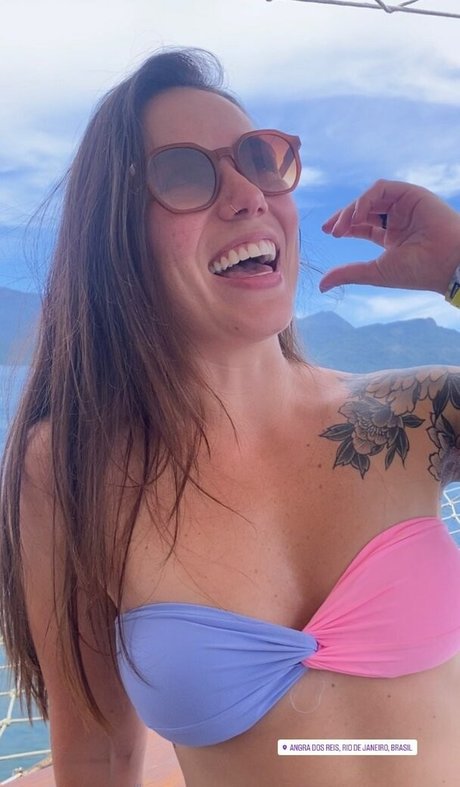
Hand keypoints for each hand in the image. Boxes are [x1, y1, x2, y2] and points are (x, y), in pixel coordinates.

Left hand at [319, 180, 459, 294]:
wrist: (446, 262)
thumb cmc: (416, 271)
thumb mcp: (375, 271)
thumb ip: (348, 273)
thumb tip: (321, 285)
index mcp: (393, 237)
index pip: (362, 226)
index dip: (345, 226)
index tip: (329, 232)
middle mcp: (398, 219)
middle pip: (364, 210)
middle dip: (344, 217)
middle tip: (330, 229)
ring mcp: (405, 206)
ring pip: (370, 198)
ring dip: (352, 210)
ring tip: (342, 227)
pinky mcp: (411, 194)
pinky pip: (381, 188)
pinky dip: (365, 200)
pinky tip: (357, 215)